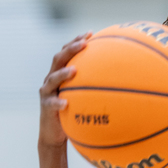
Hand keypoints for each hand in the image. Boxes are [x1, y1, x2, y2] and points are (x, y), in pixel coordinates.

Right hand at [38, 33, 91, 147]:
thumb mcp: (83, 97)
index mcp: (60, 73)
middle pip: (58, 59)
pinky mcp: (46, 107)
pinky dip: (58, 102)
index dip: (76, 41)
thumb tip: (122, 80)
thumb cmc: (72, 114)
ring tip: (74, 70)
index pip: (66, 52)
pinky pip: (51, 104)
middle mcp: (51, 79)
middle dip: (70, 49)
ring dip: (63, 73)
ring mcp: (47, 93)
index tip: (90, 33)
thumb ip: (94, 86)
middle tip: (83, 44)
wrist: (54, 134)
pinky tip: (66, 103)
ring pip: (52, 78)